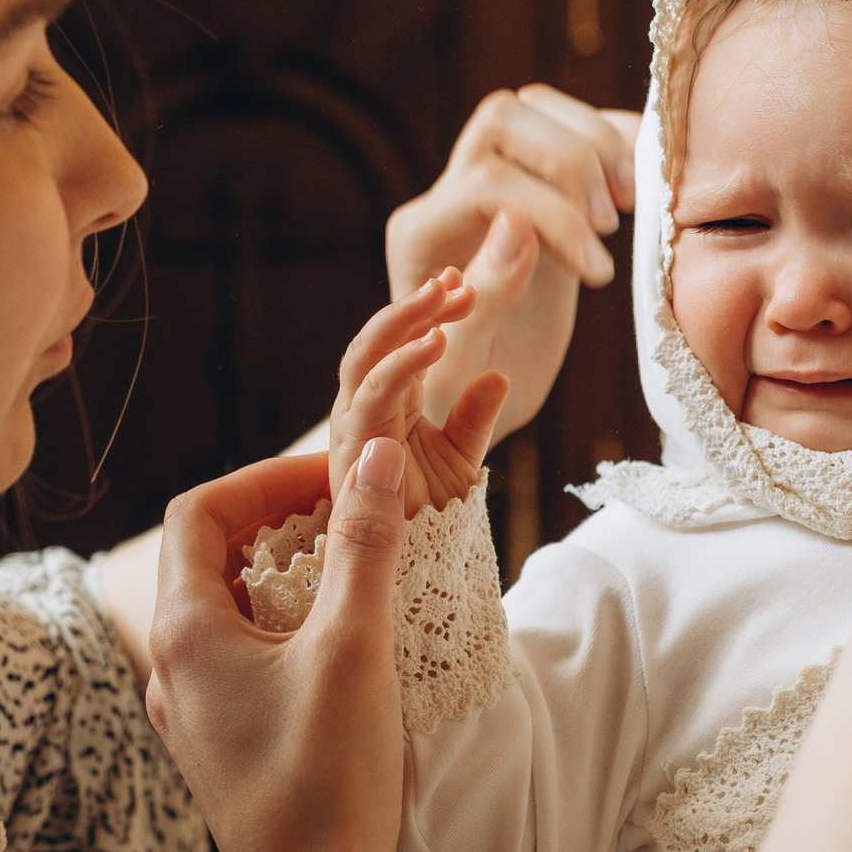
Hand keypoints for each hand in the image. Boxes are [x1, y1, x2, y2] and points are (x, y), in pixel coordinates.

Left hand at [146, 445, 415, 851]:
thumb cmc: (329, 782)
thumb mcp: (354, 647)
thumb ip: (364, 544)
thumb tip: (374, 455)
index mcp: (184, 634)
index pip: (199, 512)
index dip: (264, 479)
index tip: (335, 476)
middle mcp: (172, 669)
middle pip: (210, 556)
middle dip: (280, 520)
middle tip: (353, 510)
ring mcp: (193, 713)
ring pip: (228, 609)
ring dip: (287, 573)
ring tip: (358, 566)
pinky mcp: (222, 747)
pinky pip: (242, 658)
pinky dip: (287, 626)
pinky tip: (345, 642)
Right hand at [329, 269, 510, 516]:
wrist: (422, 572)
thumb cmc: (433, 521)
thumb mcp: (463, 460)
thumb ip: (474, 418)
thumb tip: (498, 376)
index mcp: (388, 405)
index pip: (401, 343)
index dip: (428, 312)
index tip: (463, 283)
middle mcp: (364, 411)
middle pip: (377, 341)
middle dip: (412, 306)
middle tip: (453, 279)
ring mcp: (353, 429)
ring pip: (366, 357)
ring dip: (404, 321)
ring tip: (443, 295)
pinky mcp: (353, 451)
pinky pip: (374, 395)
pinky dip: (403, 362)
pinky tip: (436, 342)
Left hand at [387, 85, 640, 436]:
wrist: (469, 398)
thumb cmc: (460, 394)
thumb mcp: (467, 363)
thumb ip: (485, 294)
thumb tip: (518, 224)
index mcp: (421, 234)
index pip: (490, 182)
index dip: (554, 215)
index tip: (599, 273)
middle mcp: (450, 195)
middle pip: (506, 119)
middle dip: (571, 161)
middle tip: (611, 222)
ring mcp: (493, 181)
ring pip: (536, 109)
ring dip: (595, 142)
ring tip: (629, 204)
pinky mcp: (537, 187)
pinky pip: (571, 128)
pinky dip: (615, 139)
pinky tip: (643, 186)